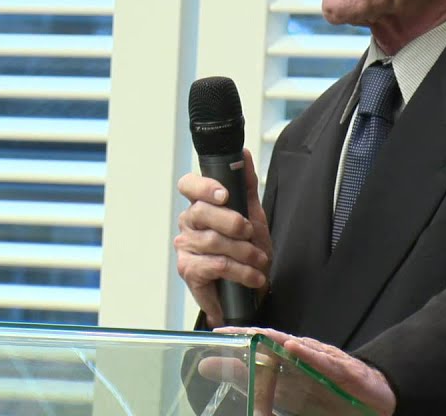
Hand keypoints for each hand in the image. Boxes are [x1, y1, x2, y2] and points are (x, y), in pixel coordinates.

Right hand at [174, 149, 272, 327]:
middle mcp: (188, 224)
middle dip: (232, 222)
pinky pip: (215, 265)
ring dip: (244, 251)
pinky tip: (253, 276)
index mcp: (200, 205)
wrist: (247, 291)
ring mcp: (185, 247)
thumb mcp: (252, 215)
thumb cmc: (246, 251)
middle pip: (201, 212)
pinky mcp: (189, 270)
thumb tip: (243, 154)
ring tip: (260, 260)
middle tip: (250, 232)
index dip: (203, 186)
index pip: (188, 185)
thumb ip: (247, 185)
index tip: (224, 194)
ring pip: (212, 241)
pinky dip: (240, 271)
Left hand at [216, 327, 396, 415]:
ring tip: (255, 336)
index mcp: (289, 360)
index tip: (215, 334)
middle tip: (228, 332)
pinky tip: (294, 348)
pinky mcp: (343, 370)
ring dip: (275, 339)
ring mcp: (324, 359)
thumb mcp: (284, 390)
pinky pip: (324, 360)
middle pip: (274, 339)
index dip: (239, 338)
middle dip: (250, 334)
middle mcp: (304, 353)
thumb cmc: (326, 389)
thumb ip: (251, 380)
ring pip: (297, 346)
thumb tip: (213, 370)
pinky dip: (309, 353)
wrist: (373, 396)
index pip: (260, 344)